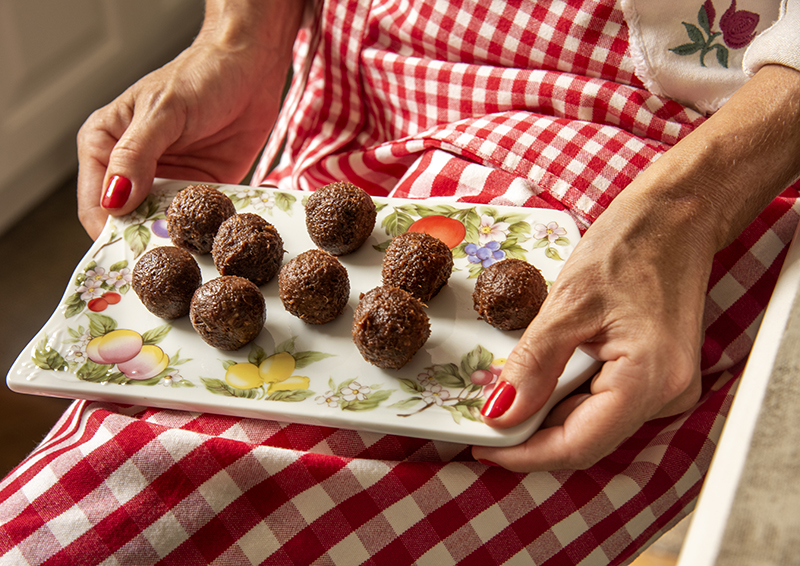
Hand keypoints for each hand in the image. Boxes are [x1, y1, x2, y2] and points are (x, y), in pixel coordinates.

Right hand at [77, 0, 302, 238]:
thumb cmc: (201, 76)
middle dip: (144, 243)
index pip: (96, 203)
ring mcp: (169, 181)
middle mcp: (133, 169)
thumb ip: (136, 155)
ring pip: (164, 226)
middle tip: (162, 267)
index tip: (129, 257)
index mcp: (106, 146)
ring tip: (189, 258)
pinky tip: (211, 241)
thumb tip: (114, 200)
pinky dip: (203, 232)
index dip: (110, 233)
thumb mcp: (163, 112)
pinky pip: (197, 221)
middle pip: (129, 222)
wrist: (250, 68)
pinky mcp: (201, 190)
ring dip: (176, 242)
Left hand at [472, 64, 799, 470]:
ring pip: (593, 423)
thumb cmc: (629, 245)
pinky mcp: (657, 377)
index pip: (578, 446)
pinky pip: (604, 403)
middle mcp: (667, 395)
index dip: (524, 454)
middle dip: (531, 433)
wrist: (674, 217)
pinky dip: (567, 395)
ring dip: (547, 413)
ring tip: (507, 389)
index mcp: (650, 379)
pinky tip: (542, 375)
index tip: (481, 446)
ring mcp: (667, 388)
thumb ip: (533, 365)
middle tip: (484, 415)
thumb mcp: (567, 303)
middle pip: (586, 439)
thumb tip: (501, 414)